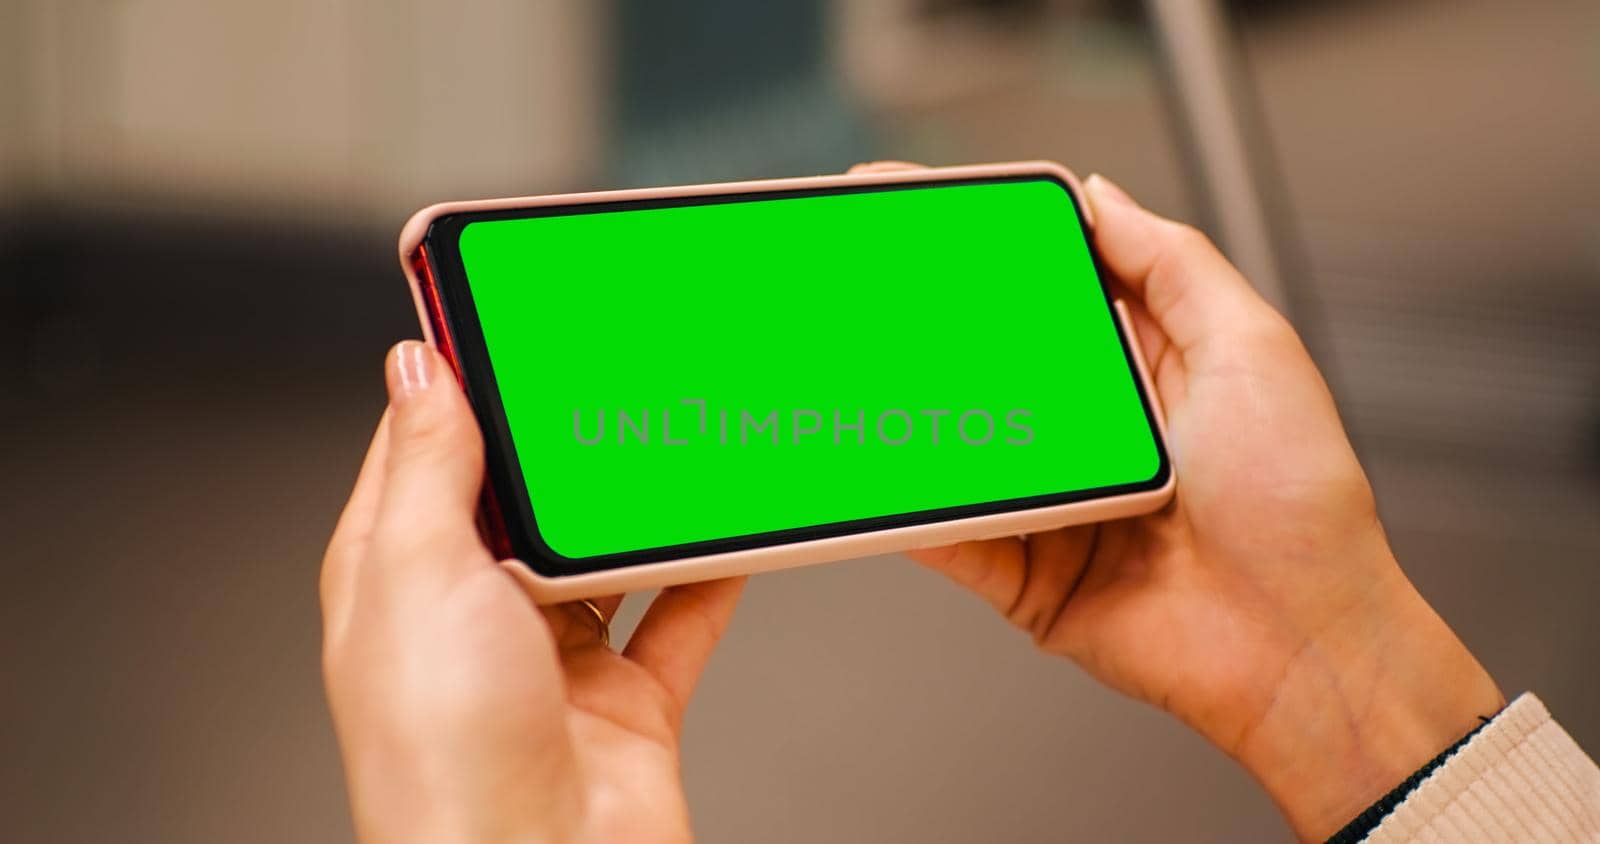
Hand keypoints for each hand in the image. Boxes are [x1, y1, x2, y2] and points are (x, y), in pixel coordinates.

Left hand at [321, 341, 743, 842]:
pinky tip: (732, 529)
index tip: (506, 314)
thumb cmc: (445, 759)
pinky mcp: (628, 697)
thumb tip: (418, 368)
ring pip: (610, 552)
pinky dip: (712, 574)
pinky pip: (680, 614)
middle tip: (615, 369)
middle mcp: (474, 614)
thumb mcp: (419, 574)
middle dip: (570, 440)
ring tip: (680, 438)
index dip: (463, 381)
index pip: (426, 449)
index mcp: (399, 576)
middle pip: (530, 497)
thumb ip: (430, 467)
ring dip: (645, 505)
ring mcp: (555, 657)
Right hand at [911, 175, 1502, 839]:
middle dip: (925, 327)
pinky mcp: (1026, 574)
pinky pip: (951, 535)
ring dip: (909, 414)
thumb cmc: (1301, 506)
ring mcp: (1054, 504)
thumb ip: (1173, 264)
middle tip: (862, 284)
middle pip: (989, 365)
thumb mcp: (1252, 347)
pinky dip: (909, 511)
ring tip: (853, 371)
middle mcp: (1095, 433)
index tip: (928, 211)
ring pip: (959, 448)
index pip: (1049, 291)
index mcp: (1146, 368)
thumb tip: (1100, 197)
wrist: (1301, 646)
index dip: (990, 250)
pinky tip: (876, 473)